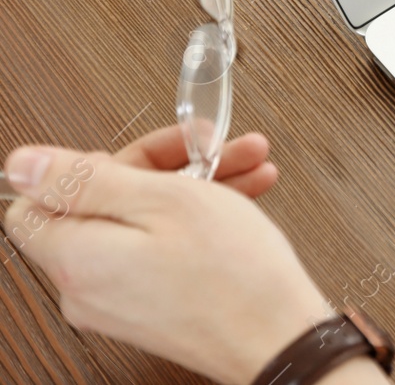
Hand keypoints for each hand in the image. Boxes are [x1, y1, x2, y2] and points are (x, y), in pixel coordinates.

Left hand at [4, 131, 330, 384]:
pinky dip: (194, 221)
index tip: (141, 152)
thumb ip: (85, 180)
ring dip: (191, 187)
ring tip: (244, 168)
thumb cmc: (233, 274)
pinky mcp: (147, 310)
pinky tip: (241, 200)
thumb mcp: (163, 200)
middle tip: (211, 148)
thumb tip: (24, 165)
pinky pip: (156, 251)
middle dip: (161, 165)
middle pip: (100, 204)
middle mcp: (84, 286)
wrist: (278, 338)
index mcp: (75, 256)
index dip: (90, 164)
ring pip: (138, 223)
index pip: (38, 199)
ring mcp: (116, 302)